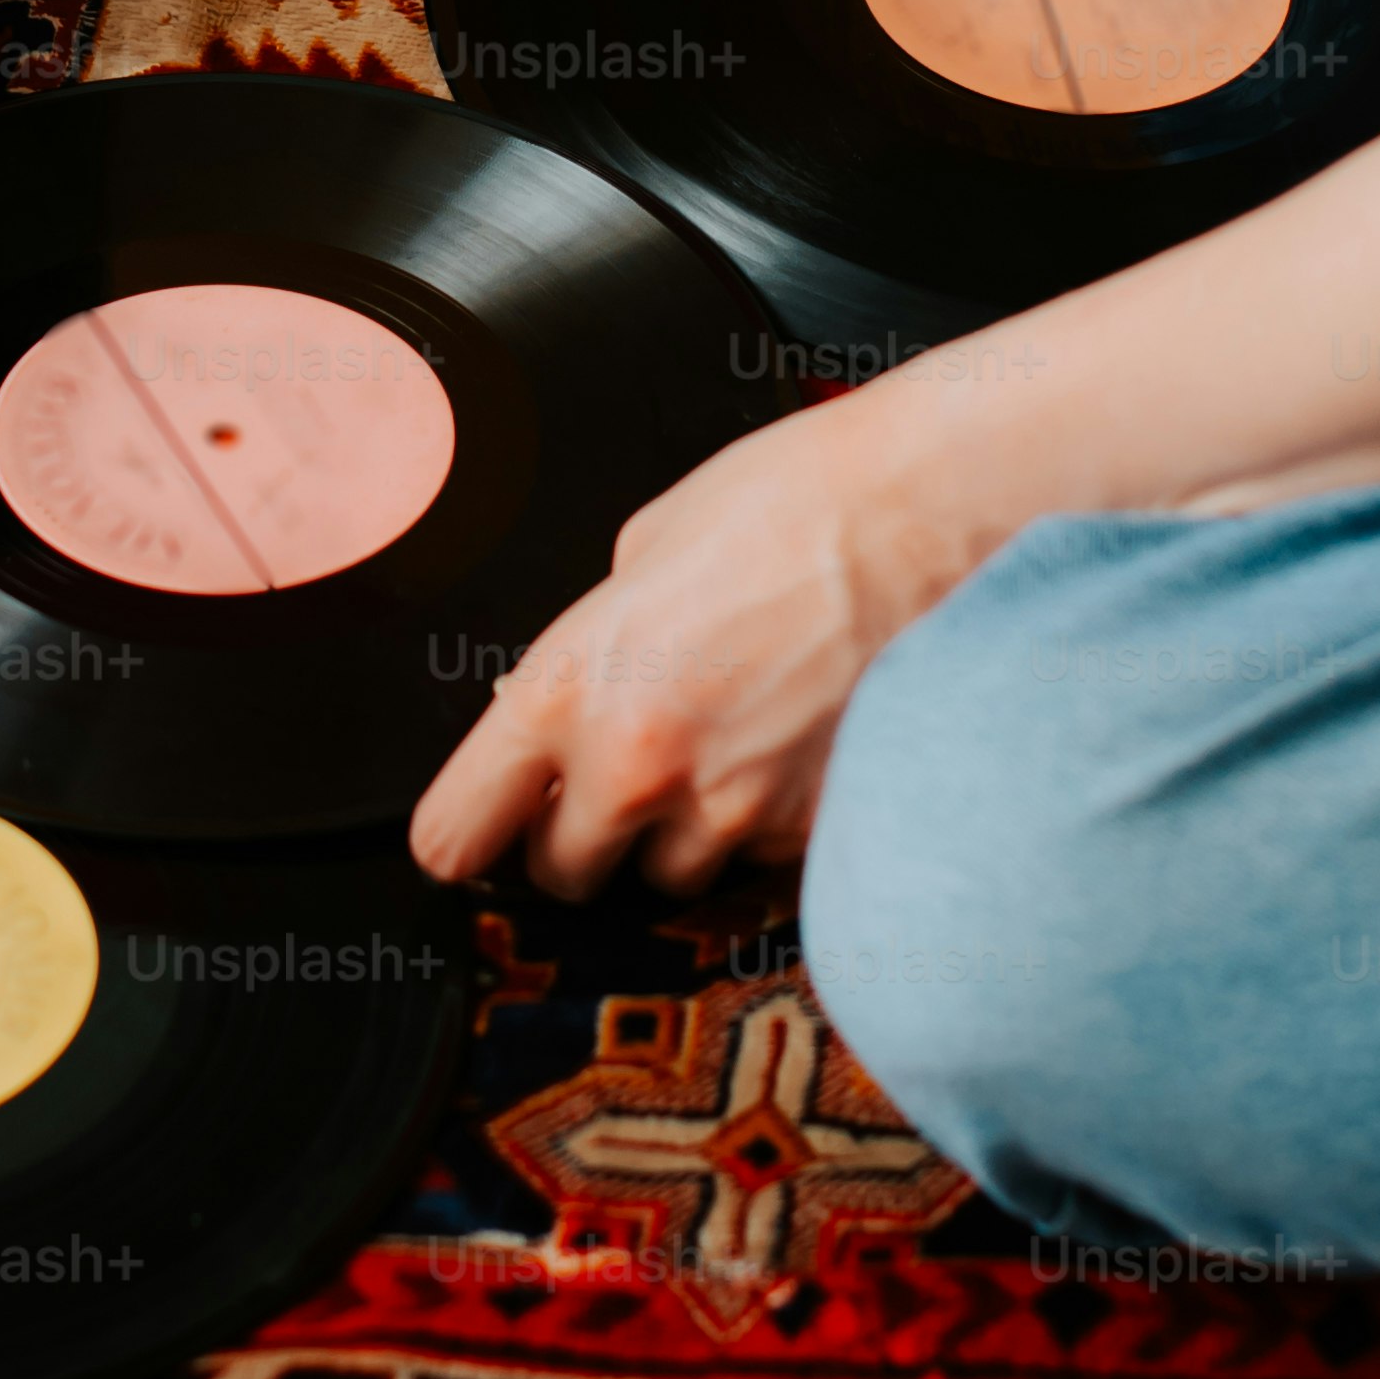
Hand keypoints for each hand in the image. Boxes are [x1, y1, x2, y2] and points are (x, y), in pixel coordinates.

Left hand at [406, 395, 1009, 900]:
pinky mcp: (810, 832)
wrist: (924, 514)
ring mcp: (728, 811)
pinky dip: (769, 824)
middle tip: (622, 774)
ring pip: (669, 874)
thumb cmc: (789, 504)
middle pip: (562, 874)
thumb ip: (596, 644)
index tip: (478, 833)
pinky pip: (763, 859)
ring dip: (682, 832)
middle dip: (583, 834)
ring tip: (728, 744)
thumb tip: (584, 692)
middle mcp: (633, 767)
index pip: (454, 833)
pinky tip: (796, 748)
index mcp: (564, 689)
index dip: (467, 836)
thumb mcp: (644, 551)